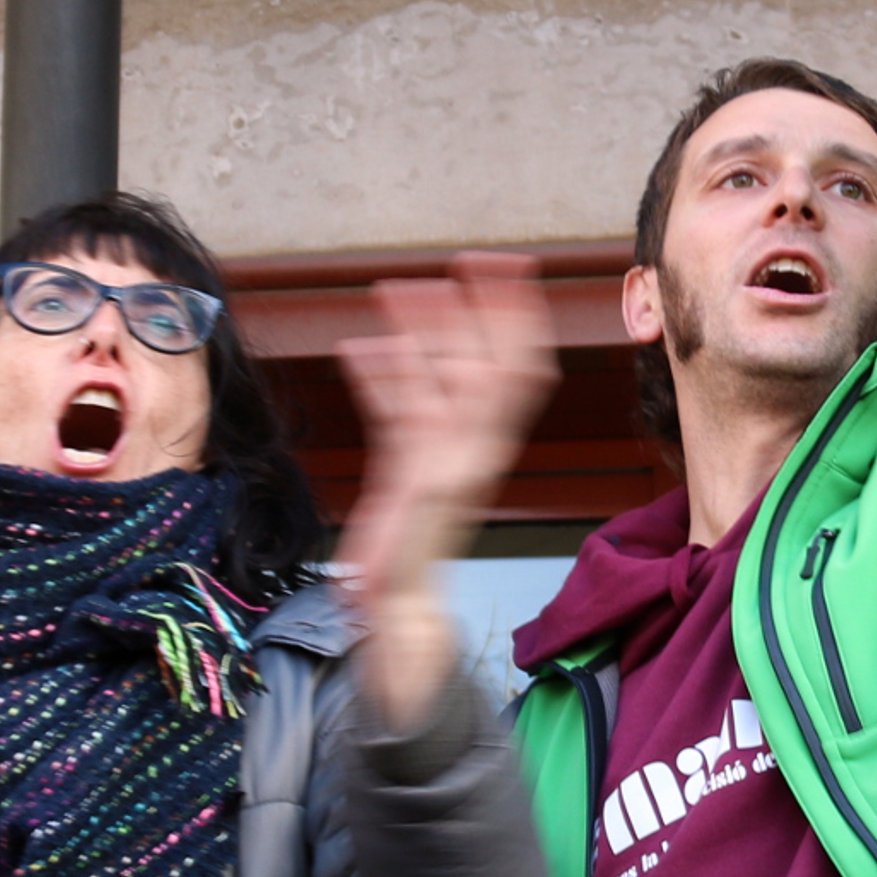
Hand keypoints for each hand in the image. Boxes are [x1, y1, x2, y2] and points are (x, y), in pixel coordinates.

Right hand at [336, 255, 557, 738]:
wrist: (396, 613)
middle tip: (459, 263)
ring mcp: (438, 448)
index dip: (516, 316)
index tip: (511, 267)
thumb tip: (437, 464)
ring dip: (419, 332)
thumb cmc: (410, 576)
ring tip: (396, 289)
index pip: (514, 367)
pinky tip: (359, 349)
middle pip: (476, 359)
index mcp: (479, 446)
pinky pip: (399, 405)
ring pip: (434, 373)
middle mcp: (466, 441)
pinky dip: (382, 374)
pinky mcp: (407, 462)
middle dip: (468, 310)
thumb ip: (429, 487)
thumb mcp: (424, 524)